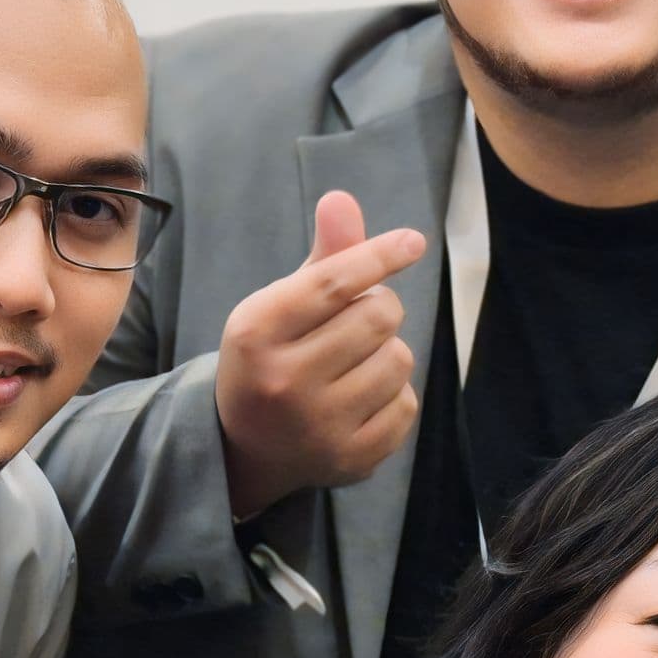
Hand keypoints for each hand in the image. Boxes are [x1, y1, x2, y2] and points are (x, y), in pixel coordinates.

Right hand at [213, 189, 427, 515]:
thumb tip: (342, 198)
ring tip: (355, 362)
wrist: (245, 448)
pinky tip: (360, 399)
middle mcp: (284, 380)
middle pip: (378, 315)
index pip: (334, 281)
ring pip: (399, 359)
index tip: (412, 242)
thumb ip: (321, 258)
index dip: (379, 255)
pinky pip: (407, 404)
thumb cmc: (272, 358)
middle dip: (381, 307)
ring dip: (389, 351)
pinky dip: (394, 394)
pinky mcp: (352, 458)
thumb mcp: (281, 305)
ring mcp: (319, 426)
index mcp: (255, 330)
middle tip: (360, 320)